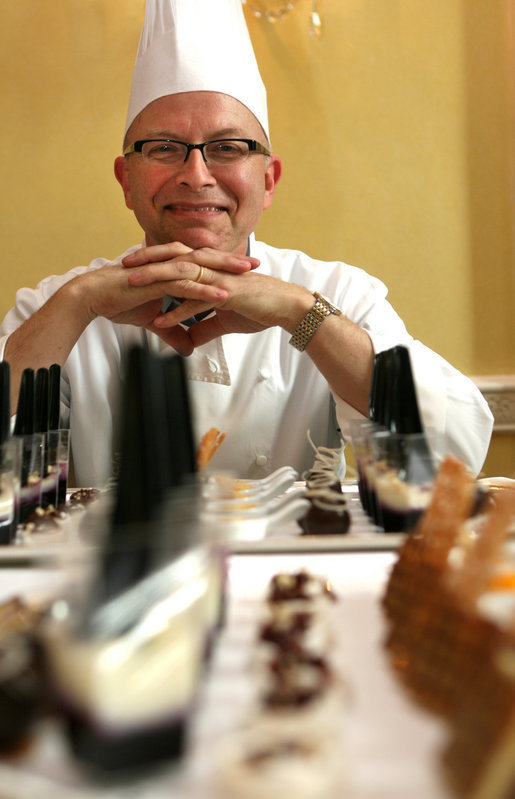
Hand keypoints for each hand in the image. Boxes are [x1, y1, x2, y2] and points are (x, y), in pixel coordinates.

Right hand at [73, 242, 256, 353]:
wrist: (93, 298)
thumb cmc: (119, 302)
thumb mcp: (152, 322)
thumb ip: (172, 333)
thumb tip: (187, 349)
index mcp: (169, 269)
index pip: (203, 264)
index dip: (224, 267)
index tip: (246, 271)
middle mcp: (168, 265)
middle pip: (206, 260)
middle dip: (232, 262)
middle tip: (256, 265)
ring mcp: (162, 271)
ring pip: (199, 268)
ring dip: (224, 271)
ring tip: (246, 275)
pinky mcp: (155, 282)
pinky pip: (184, 285)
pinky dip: (203, 290)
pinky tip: (221, 295)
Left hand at [126, 245, 313, 348]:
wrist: (285, 308)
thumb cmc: (258, 308)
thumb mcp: (225, 321)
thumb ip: (204, 328)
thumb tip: (188, 341)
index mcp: (211, 269)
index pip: (176, 259)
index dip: (154, 259)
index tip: (132, 264)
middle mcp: (212, 269)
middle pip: (173, 259)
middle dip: (146, 260)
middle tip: (122, 265)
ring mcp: (219, 279)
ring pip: (181, 275)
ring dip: (155, 279)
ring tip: (132, 285)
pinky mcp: (226, 295)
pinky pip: (197, 303)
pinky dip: (178, 312)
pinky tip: (162, 322)